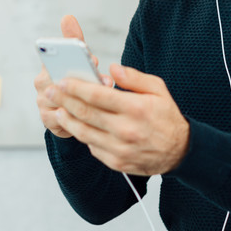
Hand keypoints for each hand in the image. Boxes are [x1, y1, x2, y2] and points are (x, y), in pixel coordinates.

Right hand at [34, 15, 111, 137]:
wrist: (68, 110)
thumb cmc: (73, 78)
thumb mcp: (74, 58)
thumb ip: (72, 39)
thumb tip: (68, 17)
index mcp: (46, 66)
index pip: (56, 59)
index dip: (76, 60)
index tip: (95, 60)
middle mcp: (41, 85)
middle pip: (61, 82)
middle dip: (85, 82)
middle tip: (106, 81)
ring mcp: (43, 104)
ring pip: (66, 102)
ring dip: (86, 100)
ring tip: (106, 99)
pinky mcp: (49, 121)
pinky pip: (66, 120)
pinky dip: (82, 117)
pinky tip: (97, 115)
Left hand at [51, 63, 189, 175]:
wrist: (180, 151)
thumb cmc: (166, 116)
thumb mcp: (158, 89)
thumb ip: (133, 78)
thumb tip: (111, 68)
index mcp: (136, 108)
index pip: (98, 95)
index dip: (76, 87)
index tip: (62, 80)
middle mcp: (126, 129)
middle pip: (86, 113)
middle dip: (64, 100)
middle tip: (50, 92)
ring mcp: (120, 148)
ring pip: (84, 132)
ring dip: (67, 119)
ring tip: (58, 109)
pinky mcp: (116, 162)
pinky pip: (92, 147)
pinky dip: (82, 135)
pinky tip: (76, 125)